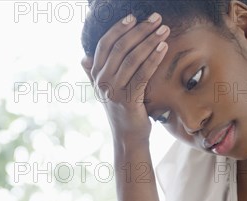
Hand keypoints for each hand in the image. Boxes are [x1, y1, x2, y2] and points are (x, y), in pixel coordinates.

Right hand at [81, 13, 169, 146]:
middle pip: (120, 48)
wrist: (128, 137)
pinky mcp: (128, 100)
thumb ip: (93, 74)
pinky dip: (154, 59)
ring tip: (163, 30)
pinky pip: (142, 74)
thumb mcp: (105, 91)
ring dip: (150, 41)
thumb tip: (83, 58)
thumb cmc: (122, 111)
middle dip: (140, 30)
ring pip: (132, 59)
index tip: (134, 17)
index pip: (104, 44)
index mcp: (96, 75)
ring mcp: (113, 92)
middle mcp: (102, 82)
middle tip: (156, 19)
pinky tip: (164, 48)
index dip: (118, 28)